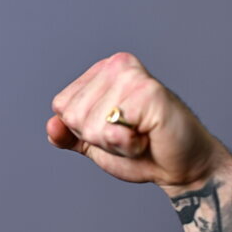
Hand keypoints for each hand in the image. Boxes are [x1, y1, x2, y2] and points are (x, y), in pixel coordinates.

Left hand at [46, 52, 231, 195]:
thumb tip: (51, 126)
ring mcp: (133, 76)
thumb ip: (69, 135)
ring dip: (114, 143)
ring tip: (139, 135)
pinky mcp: (149, 92)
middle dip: (98, 138)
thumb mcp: (95, 144)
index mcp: (101, 71)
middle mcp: (116, 65)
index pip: (62, 106)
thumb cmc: (142, 151)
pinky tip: (146, 136)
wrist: (179, 166)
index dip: (83, 131)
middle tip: (129, 134)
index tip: (114, 129)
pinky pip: (112, 130)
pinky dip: (127, 146)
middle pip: (73, 116)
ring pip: (90, 125)